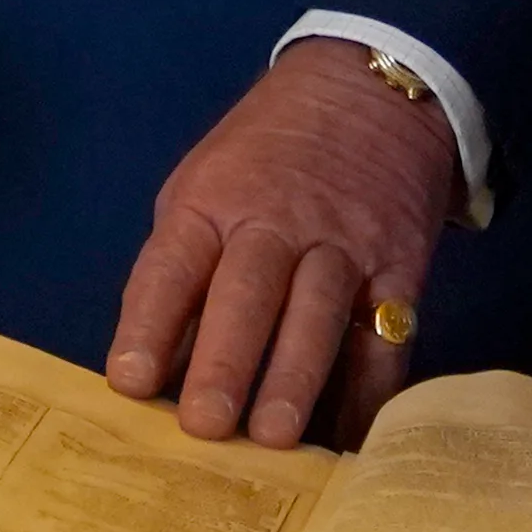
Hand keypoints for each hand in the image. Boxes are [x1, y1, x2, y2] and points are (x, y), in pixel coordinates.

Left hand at [110, 43, 460, 445]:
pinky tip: (351, 438)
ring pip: (319, 315)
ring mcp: (345, 245)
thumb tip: (160, 375)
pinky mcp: (402, 268)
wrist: (369, 91)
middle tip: (205, 426)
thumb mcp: (205, 188)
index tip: (129, 381)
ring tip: (275, 439)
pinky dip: (372, 393)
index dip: (149, 324)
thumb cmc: (264, 159)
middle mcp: (277, 222)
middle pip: (249, 294)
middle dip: (225, 362)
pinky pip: (387, 336)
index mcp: (213, 203)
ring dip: (296, 379)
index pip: (173, 266)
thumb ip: (183, 271)